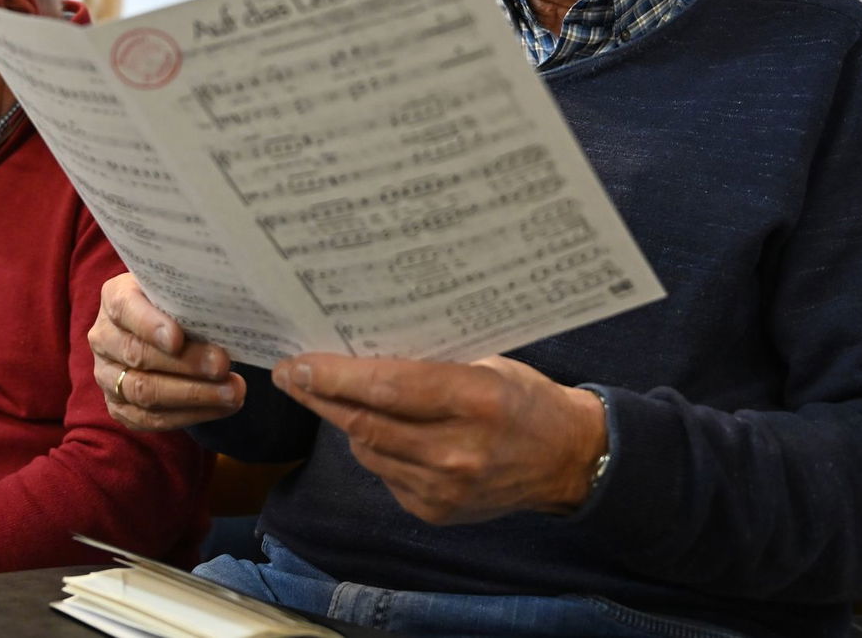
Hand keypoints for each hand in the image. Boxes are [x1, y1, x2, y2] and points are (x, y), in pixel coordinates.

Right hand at [87, 272, 244, 430]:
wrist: (164, 330)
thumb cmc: (176, 305)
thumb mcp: (179, 291)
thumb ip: (190, 300)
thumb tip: (223, 316)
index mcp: (115, 297)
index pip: (125, 309)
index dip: (150, 325)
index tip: (178, 338)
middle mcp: (104, 337)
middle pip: (138, 355)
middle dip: (185, 363)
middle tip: (222, 366)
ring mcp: (107, 376)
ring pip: (144, 392)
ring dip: (193, 395)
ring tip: (231, 392)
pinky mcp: (119, 407)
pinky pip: (151, 419)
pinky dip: (189, 415)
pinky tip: (220, 407)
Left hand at [272, 353, 606, 524]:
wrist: (571, 461)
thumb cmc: (525, 398)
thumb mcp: (485, 363)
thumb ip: (430, 364)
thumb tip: (361, 349)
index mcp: (474, 400)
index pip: (387, 387)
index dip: (334, 376)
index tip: (297, 363)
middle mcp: (457, 450)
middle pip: (366, 423)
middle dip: (320, 397)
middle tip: (290, 376)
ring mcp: (445, 488)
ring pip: (368, 451)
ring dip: (345, 422)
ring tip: (328, 395)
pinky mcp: (436, 512)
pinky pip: (385, 474)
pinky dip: (374, 449)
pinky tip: (378, 430)